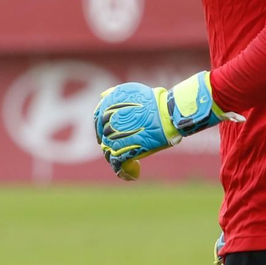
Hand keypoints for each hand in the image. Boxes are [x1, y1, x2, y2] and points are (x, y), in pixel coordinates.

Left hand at [92, 71, 240, 178]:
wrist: (167, 114)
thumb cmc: (155, 101)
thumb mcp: (131, 90)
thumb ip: (115, 94)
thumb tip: (103, 96)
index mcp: (106, 106)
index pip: (98, 120)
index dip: (101, 129)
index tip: (107, 134)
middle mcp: (106, 123)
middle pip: (103, 138)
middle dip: (112, 144)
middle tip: (124, 148)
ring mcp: (113, 139)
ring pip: (109, 153)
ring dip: (118, 159)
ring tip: (130, 163)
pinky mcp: (122, 153)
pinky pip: (117, 166)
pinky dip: (124, 172)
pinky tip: (133, 174)